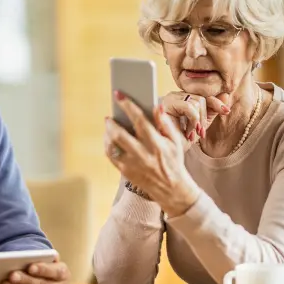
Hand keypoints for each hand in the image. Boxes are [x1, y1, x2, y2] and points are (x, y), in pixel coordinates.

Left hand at [105, 91, 200, 216]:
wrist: (171, 189)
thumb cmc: (173, 161)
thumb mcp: (175, 141)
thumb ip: (165, 123)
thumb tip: (156, 106)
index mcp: (157, 144)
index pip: (139, 120)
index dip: (128, 105)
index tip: (119, 95)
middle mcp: (143, 154)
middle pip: (120, 135)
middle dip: (111, 123)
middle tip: (109, 117)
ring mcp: (132, 164)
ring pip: (112, 146)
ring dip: (107, 134)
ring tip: (109, 126)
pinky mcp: (125, 172)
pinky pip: (111, 156)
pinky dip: (108, 145)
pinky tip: (109, 139)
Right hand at [160, 91, 230, 143]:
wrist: (169, 151)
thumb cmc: (181, 139)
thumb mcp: (201, 124)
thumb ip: (212, 111)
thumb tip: (226, 95)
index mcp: (184, 98)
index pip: (204, 95)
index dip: (216, 103)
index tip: (226, 111)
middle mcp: (177, 95)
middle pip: (202, 98)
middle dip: (204, 117)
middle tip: (200, 132)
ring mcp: (171, 98)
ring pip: (197, 102)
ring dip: (197, 122)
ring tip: (191, 133)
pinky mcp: (167, 104)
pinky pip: (189, 107)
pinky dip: (193, 121)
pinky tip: (188, 131)